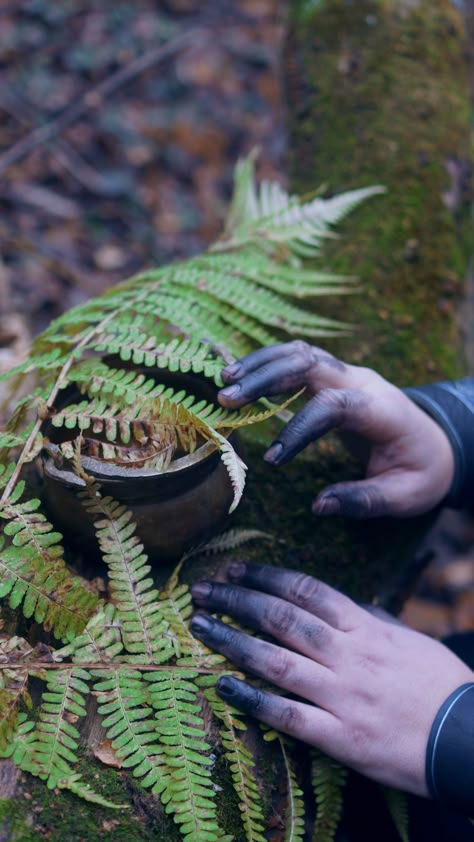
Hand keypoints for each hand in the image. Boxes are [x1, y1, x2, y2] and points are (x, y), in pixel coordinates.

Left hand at [191, 562, 473, 795]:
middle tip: (202, 589)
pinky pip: (287, 715)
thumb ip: (368, 619)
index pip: (306, 590)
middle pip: (283, 618)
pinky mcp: (340, 737)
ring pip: (277, 660)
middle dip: (237, 600)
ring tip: (201, 626)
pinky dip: (252, 698)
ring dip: (233, 640)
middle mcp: (349, 655)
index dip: (265, 577)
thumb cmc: (439, 685)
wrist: (467, 738)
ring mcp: (342, 695)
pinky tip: (223, 685)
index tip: (235, 568)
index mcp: (365, 628)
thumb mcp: (406, 638)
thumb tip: (338, 603)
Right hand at [218, 341, 454, 517]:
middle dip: (266, 377)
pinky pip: (298, 358)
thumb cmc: (420, 472)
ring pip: (300, 352)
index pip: (333, 405)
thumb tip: (320, 505)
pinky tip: (240, 376)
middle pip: (310, 362)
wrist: (436, 442)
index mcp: (382, 410)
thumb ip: (364, 500)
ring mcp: (347, 374)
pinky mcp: (334, 377)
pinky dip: (268, 363)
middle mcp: (362, 382)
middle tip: (226, 399)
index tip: (274, 461)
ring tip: (224, 381)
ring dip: (261, 363)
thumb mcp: (405, 496)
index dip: (300, 429)